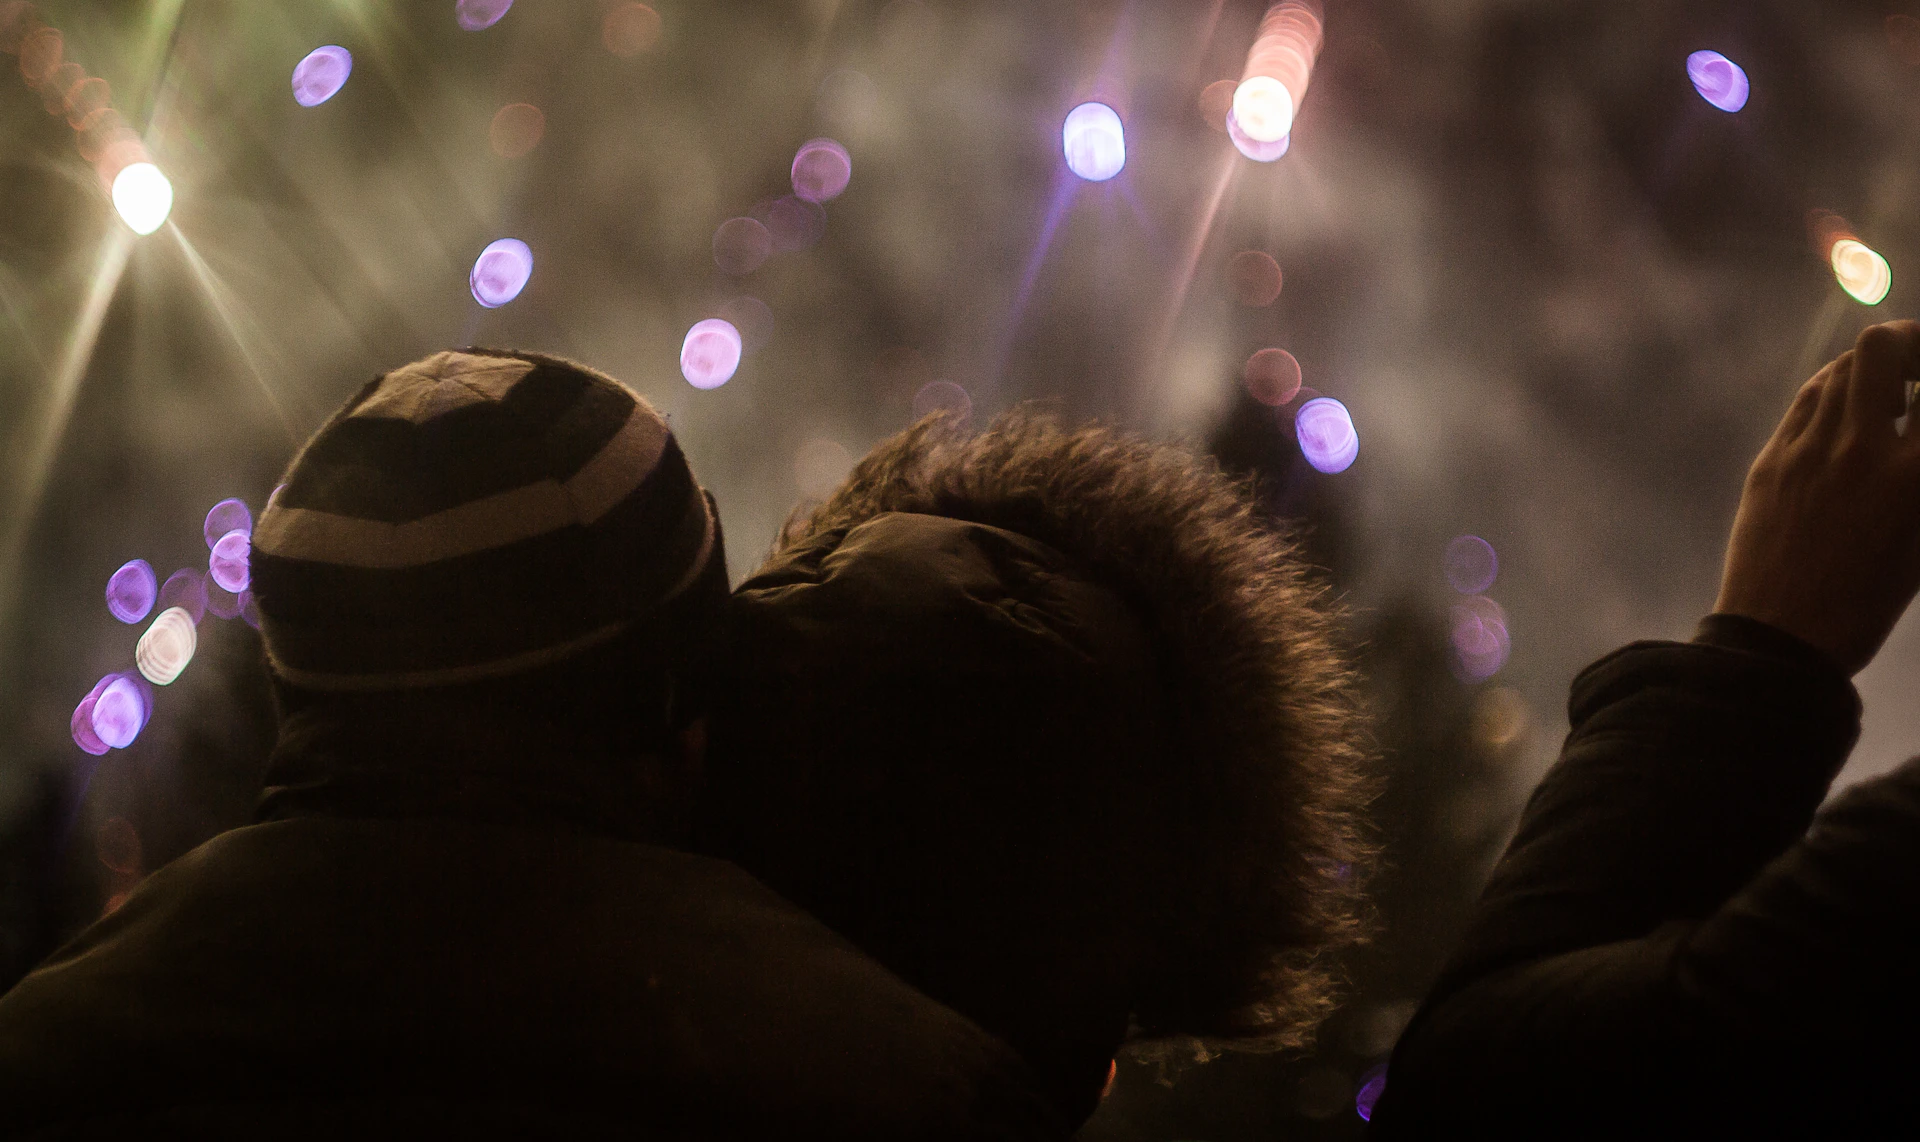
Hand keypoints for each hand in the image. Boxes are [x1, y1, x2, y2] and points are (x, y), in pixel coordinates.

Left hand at [1715, 321, 1919, 675]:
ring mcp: (1807, 450)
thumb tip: (1919, 430)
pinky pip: (1806, 402)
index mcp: (1918, 476)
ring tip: (1890, 391)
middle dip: (1910, 341)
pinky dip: (1834, 393)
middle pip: (1881, 348)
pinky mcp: (1770, 460)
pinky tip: (1846, 413)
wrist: (1782, 637)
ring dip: (1872, 366)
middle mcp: (1861, 448)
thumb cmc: (1868, 601)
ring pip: (1839, 368)